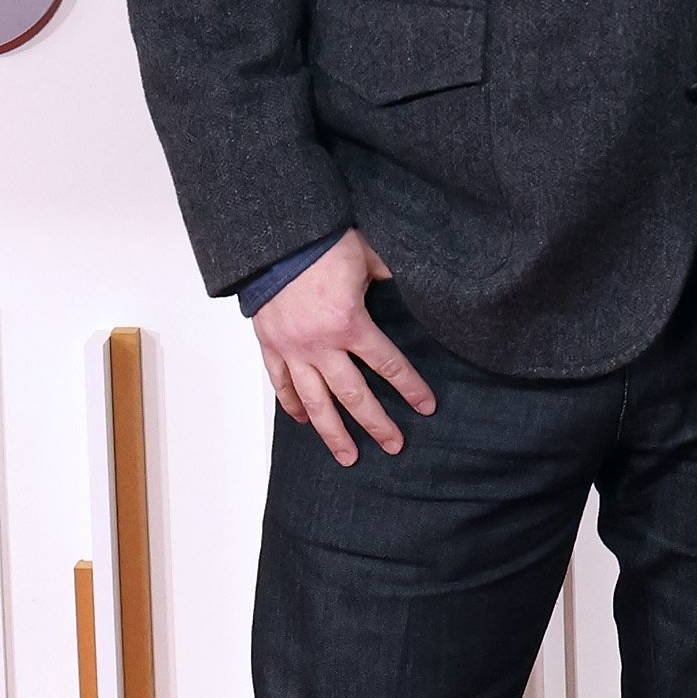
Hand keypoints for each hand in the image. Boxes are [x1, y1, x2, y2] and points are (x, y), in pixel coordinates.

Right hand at [254, 230, 435, 465]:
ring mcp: (292, 349)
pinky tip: (303, 421)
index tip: (426, 407)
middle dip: (376, 424)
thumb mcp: (368, 255)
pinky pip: (281, 383)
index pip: (387, 364)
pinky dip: (292, 404)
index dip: (410, 387)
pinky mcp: (270, 345)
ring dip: (333, 432)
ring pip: (315, 401)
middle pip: (354, 395)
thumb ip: (390, 276)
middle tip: (394, 446)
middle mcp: (320, 345)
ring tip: (348, 457)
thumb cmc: (323, 244)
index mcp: (349, 324)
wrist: (274, 240)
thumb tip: (413, 283)